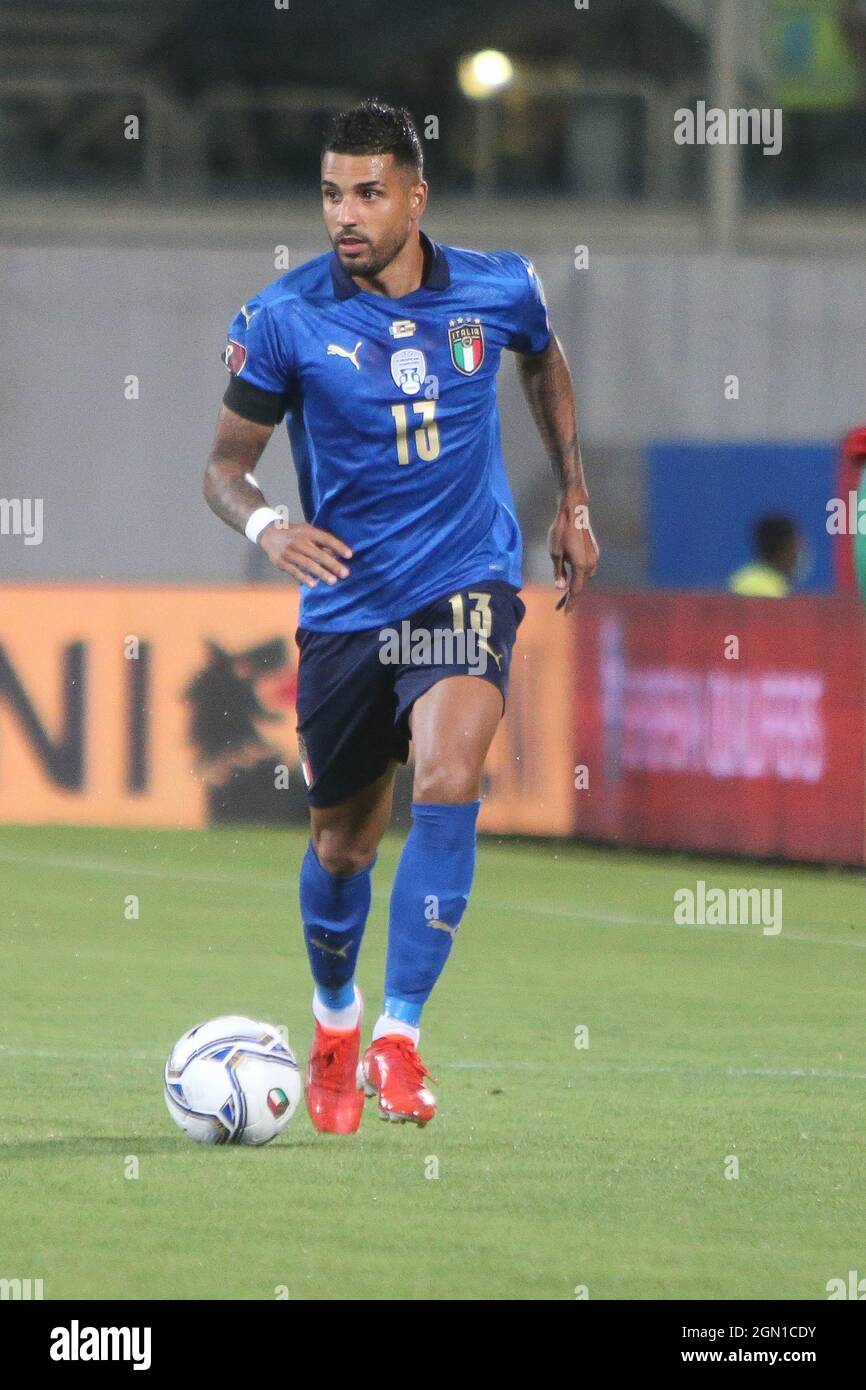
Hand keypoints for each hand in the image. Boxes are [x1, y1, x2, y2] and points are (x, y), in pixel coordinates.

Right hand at [259, 520, 351, 587]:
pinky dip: (304, 578)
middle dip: (333, 564)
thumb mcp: (307, 531)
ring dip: (321, 573)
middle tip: (345, 574)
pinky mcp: (281, 562)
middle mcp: (299, 541)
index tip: (350, 555)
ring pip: (308, 564)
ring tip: (333, 581)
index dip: (338, 546)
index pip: (326, 538)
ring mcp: (289, 552)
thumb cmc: (295, 534)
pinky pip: (294, 571)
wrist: (269, 533)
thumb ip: (321, 542)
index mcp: (308, 532)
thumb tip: (337, 555)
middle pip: (318, 553)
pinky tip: (313, 584)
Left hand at [548, 492, 598, 614]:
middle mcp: (591, 564)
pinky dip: (579, 575)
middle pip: (580, 586)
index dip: (570, 603)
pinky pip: (586, 569)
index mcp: (581, 567)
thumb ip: (558, 572)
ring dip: (575, 585)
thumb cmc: (561, 531)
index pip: (575, 591)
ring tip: (563, 592)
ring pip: (584, 577)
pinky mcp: (594, 551)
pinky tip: (571, 576)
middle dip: (570, 597)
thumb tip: (561, 588)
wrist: (574, 511)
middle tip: (559, 607)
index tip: (565, 613)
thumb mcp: (555, 553)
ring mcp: (594, 557)